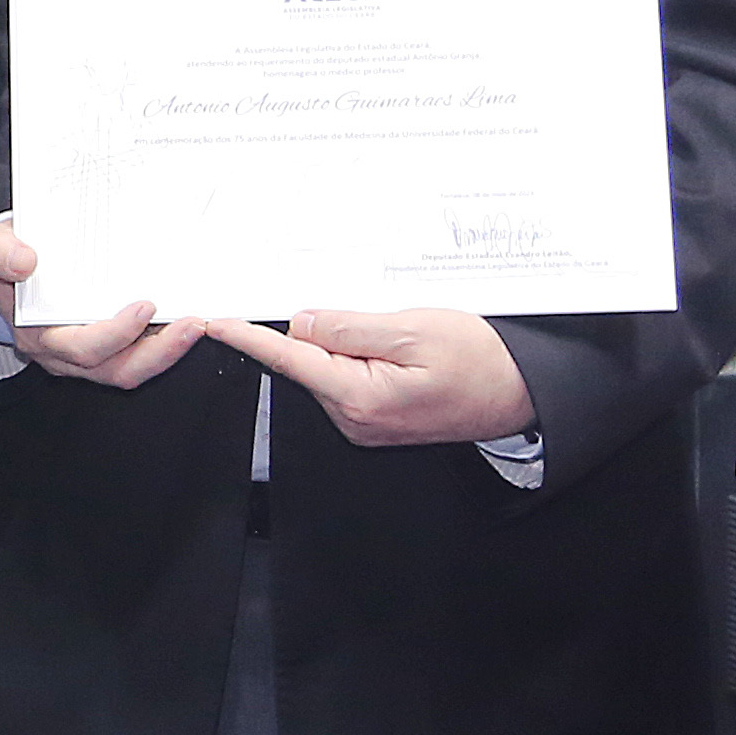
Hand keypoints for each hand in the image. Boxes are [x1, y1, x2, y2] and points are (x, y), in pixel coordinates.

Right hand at [0, 214, 210, 389]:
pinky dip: (165, 341)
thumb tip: (25, 262)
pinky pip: (139, 353)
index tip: (144, 307)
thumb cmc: (9, 259)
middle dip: (161, 351)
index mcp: (39, 335)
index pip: (82, 348)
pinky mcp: (108, 344)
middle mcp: (66, 353)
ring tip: (198, 324)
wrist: (9, 263)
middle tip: (193, 324)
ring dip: (169, 350)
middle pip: (119, 369)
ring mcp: (90, 353)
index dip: (116, 334)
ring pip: (133, 367)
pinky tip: (185, 320)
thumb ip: (3, 255)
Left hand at [234, 305, 539, 448]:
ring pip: (329, 367)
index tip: (215, 322)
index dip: (249, 337)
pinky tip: (395, 348)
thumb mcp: (413, 330)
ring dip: (346, 341)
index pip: (288, 358)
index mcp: (358, 396)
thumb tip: (303, 322)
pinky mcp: (375, 417)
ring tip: (398, 334)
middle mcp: (354, 417)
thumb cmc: (479, 362)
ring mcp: (364, 422)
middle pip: (308, 360)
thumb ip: (350, 327)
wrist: (520, 393)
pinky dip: (358, 355)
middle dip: (319, 329)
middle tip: (370, 313)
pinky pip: (348, 377)